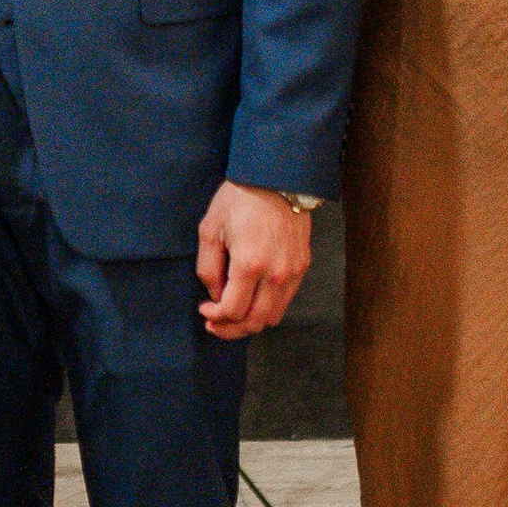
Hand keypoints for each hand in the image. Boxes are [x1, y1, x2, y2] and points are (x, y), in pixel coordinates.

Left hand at [196, 182, 311, 338]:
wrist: (276, 177)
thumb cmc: (239, 199)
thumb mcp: (210, 230)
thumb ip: (208, 269)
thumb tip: (215, 295)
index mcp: (250, 264)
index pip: (233, 311)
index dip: (215, 318)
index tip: (204, 310)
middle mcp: (276, 273)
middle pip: (255, 322)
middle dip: (231, 329)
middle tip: (215, 324)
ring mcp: (293, 271)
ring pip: (273, 316)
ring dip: (251, 321)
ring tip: (233, 313)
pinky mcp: (303, 265)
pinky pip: (285, 299)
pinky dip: (267, 306)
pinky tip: (252, 296)